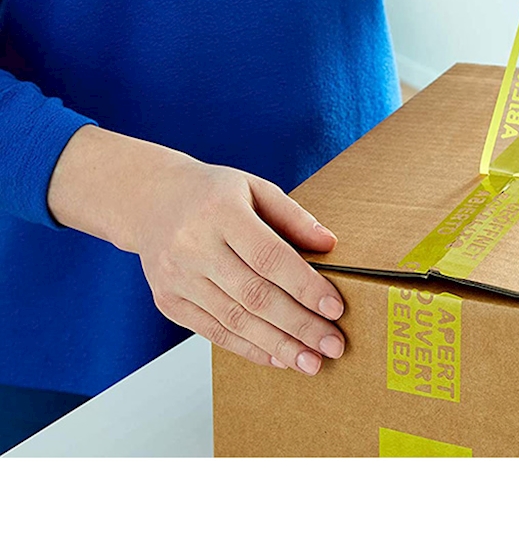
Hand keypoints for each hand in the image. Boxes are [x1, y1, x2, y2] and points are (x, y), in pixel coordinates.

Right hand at [48, 125, 345, 375]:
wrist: (150, 200)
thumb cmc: (212, 194)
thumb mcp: (255, 189)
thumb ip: (294, 217)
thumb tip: (330, 245)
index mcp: (219, 212)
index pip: (269, 257)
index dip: (305, 286)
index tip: (336, 309)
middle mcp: (192, 246)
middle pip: (254, 295)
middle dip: (299, 326)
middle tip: (333, 346)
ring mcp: (176, 277)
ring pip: (235, 320)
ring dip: (278, 345)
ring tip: (312, 362)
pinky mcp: (168, 301)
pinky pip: (213, 332)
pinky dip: (249, 349)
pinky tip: (279, 358)